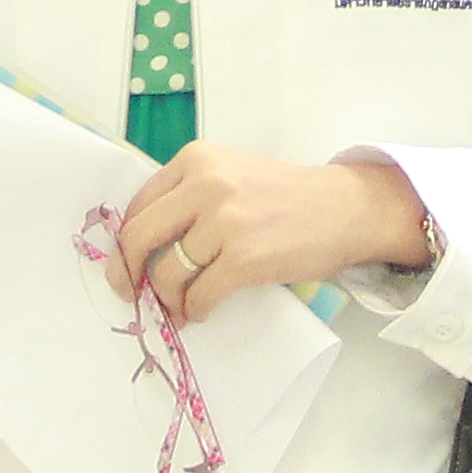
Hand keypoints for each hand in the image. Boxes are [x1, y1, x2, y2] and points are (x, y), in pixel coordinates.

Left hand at [116, 143, 432, 328]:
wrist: (346, 208)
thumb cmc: (287, 196)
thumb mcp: (231, 174)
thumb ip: (189, 197)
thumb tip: (142, 247)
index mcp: (195, 159)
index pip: (138, 206)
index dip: (125, 243)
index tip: (126, 267)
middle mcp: (205, 184)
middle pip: (139, 238)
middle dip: (129, 274)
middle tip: (134, 295)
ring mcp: (225, 221)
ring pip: (167, 273)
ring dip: (168, 300)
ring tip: (179, 309)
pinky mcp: (245, 258)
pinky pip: (199, 295)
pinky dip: (194, 310)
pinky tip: (201, 312)